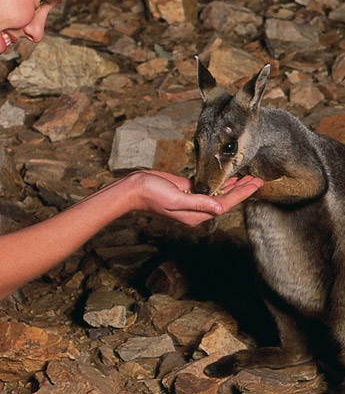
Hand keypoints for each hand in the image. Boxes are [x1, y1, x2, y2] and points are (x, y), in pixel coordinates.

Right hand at [131, 171, 262, 226]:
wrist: (134, 189)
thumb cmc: (151, 194)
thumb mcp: (175, 199)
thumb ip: (198, 202)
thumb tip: (219, 206)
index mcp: (196, 214)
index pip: (224, 204)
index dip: (241, 194)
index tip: (255, 186)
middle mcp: (196, 209)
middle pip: (225, 199)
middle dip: (243, 190)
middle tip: (259, 181)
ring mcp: (192, 199)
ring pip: (218, 193)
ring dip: (234, 186)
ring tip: (249, 178)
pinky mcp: (186, 189)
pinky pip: (208, 187)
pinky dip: (220, 182)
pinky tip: (228, 178)